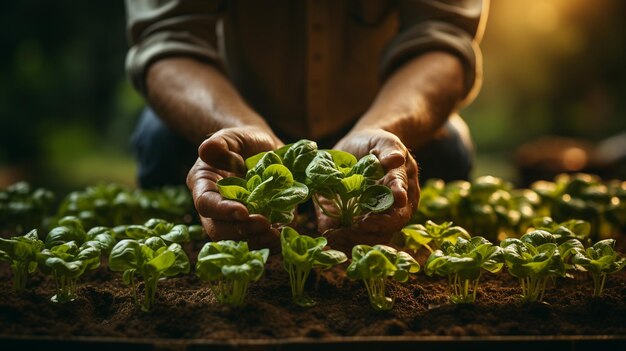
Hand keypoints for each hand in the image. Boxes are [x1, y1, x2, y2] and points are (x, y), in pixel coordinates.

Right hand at [187, 126, 283, 250]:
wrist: (262, 149)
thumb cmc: (243, 141)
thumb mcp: (233, 136)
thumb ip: (221, 142)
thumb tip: (206, 148)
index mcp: (203, 184)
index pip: (206, 203)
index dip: (222, 210)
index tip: (243, 211)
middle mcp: (214, 207)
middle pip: (218, 228)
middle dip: (241, 230)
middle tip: (265, 224)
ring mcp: (233, 219)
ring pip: (236, 240)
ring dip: (256, 240)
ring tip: (276, 235)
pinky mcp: (252, 225)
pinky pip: (256, 240)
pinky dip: (269, 242)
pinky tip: (283, 236)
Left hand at [318, 128, 419, 251]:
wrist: (359, 145)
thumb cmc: (376, 143)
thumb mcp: (385, 141)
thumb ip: (391, 149)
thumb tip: (396, 159)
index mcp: (404, 193)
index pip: (399, 212)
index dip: (384, 220)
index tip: (367, 221)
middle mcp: (392, 211)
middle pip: (385, 232)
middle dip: (364, 233)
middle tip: (346, 230)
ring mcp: (374, 218)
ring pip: (369, 240)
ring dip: (351, 240)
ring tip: (333, 237)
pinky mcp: (354, 221)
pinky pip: (351, 238)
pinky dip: (340, 241)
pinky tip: (328, 237)